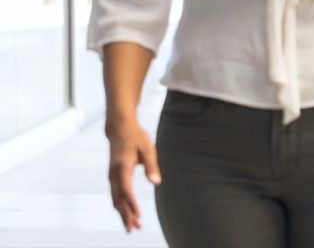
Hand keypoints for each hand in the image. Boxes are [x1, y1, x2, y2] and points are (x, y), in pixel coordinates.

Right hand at [104, 117, 160, 231]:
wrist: (119, 128)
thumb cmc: (136, 137)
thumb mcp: (147, 148)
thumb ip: (151, 166)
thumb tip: (156, 182)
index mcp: (122, 167)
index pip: (126, 190)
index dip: (132, 204)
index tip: (138, 215)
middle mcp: (113, 174)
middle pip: (118, 199)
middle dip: (126, 215)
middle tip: (134, 229)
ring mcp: (111, 176)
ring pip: (115, 199)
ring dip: (123, 214)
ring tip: (132, 227)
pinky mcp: (113, 176)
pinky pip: (115, 195)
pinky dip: (120, 206)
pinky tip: (126, 213)